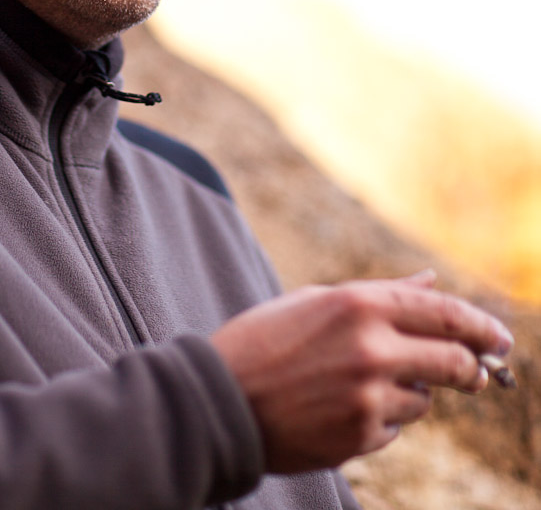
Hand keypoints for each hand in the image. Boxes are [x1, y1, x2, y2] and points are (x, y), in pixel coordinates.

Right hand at [210, 271, 512, 472]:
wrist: (220, 400)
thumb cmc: (263, 341)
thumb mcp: (317, 302)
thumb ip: (380, 295)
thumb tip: (431, 283)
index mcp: (359, 304)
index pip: (444, 313)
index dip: (480, 326)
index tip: (500, 338)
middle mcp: (371, 348)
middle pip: (454, 360)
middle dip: (473, 368)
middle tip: (478, 373)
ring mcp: (368, 397)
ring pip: (424, 398)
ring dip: (410, 392)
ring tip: (359, 385)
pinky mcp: (361, 437)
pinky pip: (394, 426)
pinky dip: (380, 418)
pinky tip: (339, 408)